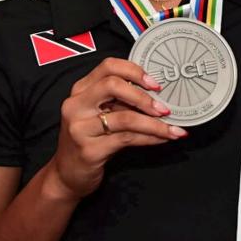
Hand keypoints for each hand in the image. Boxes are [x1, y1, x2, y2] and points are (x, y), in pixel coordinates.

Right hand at [49, 57, 186, 200]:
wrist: (67, 174)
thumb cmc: (88, 140)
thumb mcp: (99, 114)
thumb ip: (119, 101)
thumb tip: (157, 96)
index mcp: (80, 90)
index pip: (108, 66)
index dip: (135, 71)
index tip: (155, 83)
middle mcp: (76, 105)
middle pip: (113, 86)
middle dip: (144, 97)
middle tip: (164, 108)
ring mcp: (80, 128)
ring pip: (125, 117)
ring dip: (155, 124)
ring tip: (172, 129)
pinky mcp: (90, 150)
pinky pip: (127, 139)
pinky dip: (150, 138)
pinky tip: (162, 138)